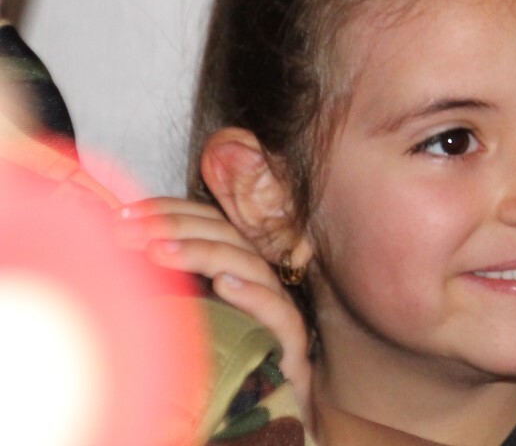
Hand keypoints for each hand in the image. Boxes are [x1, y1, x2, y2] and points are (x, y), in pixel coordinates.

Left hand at [116, 197, 311, 416]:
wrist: (264, 417)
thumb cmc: (217, 371)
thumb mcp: (179, 322)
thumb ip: (159, 291)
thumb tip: (109, 259)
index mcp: (232, 269)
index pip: (206, 223)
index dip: (168, 211)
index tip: (123, 214)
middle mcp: (257, 281)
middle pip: (226, 236)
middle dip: (176, 226)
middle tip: (130, 230)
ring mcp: (277, 310)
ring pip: (250, 264)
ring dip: (203, 252)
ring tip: (159, 251)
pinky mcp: (292, 343)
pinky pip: (280, 313)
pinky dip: (254, 294)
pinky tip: (224, 283)